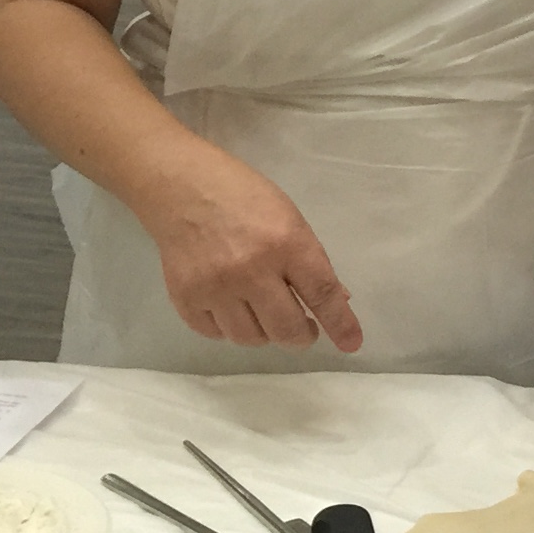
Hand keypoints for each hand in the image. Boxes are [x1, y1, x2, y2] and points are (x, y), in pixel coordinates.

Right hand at [141, 157, 360, 352]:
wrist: (182, 189)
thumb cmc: (245, 198)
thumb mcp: (290, 219)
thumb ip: (311, 261)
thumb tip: (337, 301)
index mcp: (286, 243)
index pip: (321, 293)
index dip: (340, 324)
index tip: (351, 344)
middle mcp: (250, 270)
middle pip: (285, 329)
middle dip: (301, 335)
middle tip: (303, 328)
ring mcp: (214, 288)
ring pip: (250, 338)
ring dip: (265, 333)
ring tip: (264, 313)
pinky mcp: (185, 298)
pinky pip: (215, 335)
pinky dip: (229, 329)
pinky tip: (232, 309)